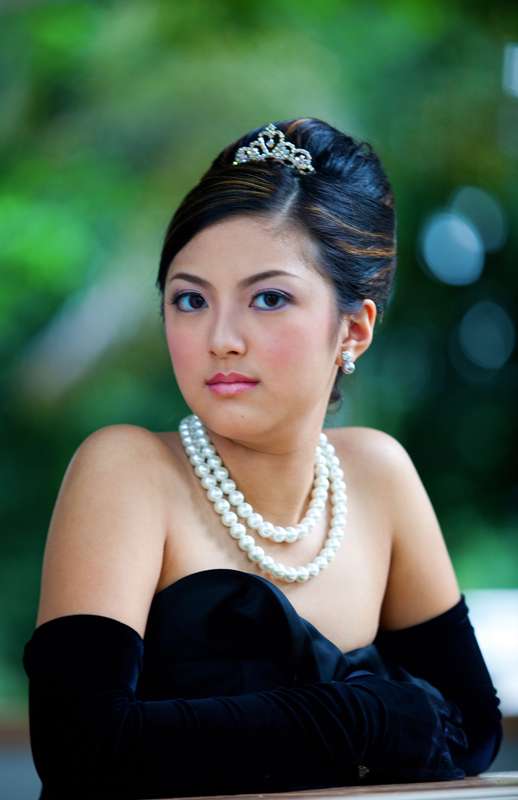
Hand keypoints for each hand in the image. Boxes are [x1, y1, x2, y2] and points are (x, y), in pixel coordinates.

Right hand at [343, 671, 468, 783]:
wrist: (360, 716)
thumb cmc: (361, 698)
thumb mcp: (373, 683)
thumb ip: (380, 684)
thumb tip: (364, 677)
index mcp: (420, 696)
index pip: (443, 706)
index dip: (450, 715)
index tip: (454, 719)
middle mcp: (432, 715)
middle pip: (453, 728)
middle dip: (457, 735)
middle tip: (461, 741)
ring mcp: (432, 736)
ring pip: (451, 748)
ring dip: (452, 754)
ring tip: (456, 764)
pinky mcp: (428, 757)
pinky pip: (447, 768)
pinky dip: (452, 772)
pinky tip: (458, 775)